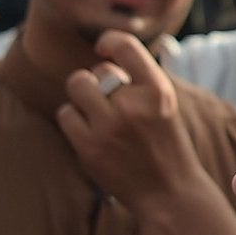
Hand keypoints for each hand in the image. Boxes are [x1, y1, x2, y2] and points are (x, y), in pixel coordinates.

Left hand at [55, 33, 201, 209]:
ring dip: (83, 97)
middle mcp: (134, 105)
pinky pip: (66, 114)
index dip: (109, 41)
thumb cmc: (165, 145)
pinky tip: (91, 133)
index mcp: (159, 92)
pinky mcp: (89, 147)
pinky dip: (74, 120)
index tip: (104, 47)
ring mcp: (110, 127)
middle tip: (112, 103)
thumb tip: (103, 58)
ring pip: (78, 87)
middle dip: (99, 82)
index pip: (125, 47)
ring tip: (98, 114)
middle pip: (97, 71)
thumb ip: (139, 83)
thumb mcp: (164, 107)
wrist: (169, 192)